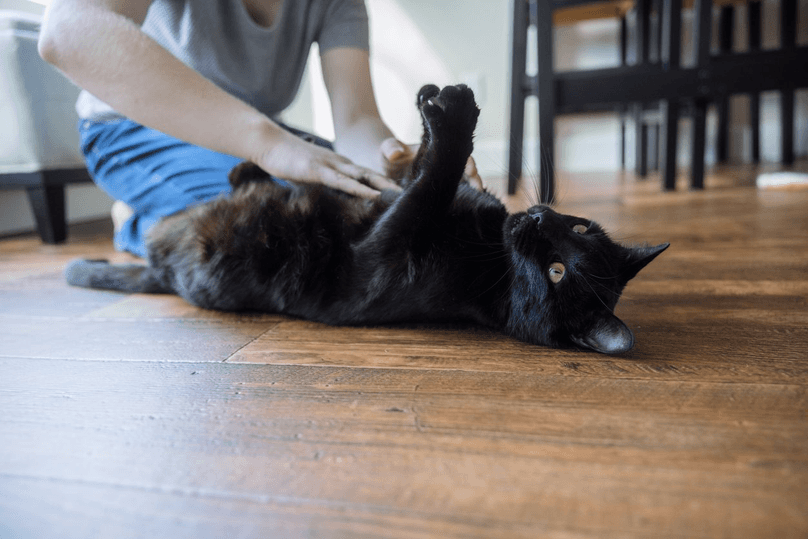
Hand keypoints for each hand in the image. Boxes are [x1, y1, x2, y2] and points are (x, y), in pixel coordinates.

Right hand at [258, 132, 400, 198]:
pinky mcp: (318, 170)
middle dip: (393, 186)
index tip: (402, 196)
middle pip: (373, 175)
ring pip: (363, 177)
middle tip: (413, 197)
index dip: (386, 185)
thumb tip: (336, 204)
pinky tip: (373, 196)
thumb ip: (325, 186)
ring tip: (401, 197)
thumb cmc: (288, 161)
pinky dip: (360, 189)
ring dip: (383, 187)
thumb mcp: (312, 176)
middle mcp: (341, 163)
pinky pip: (343, 181)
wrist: (268, 143)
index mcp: (341, 166)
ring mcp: (331, 165)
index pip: (368, 177)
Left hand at [380, 137, 483, 189]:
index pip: (455, 152)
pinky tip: (466, 206)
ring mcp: (441, 174)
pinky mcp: (437, 185)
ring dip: (472, 187)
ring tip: (479, 198)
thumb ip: (391, 148)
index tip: (470, 169)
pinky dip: (461, 196)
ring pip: (462, 179)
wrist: (386, 164)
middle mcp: (442, 161)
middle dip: (474, 177)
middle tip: (479, 188)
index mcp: (435, 149)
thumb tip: (396, 154)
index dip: (464, 160)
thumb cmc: (388, 152)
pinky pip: (452, 190)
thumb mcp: (388, 148)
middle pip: (464, 167)